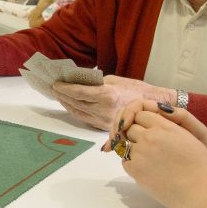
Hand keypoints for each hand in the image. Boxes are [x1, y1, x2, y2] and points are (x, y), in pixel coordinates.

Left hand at [52, 74, 172, 130]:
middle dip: (62, 95)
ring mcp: (104, 120)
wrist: (152, 105)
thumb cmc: (134, 89)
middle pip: (75, 103)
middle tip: (53, 88)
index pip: (78, 92)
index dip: (64, 88)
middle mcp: (104, 110)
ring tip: (59, 95)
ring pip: (78, 112)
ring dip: (66, 104)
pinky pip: (85, 119)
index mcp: (107, 95)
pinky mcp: (104, 127)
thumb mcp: (113, 80)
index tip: (55, 83)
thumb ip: (94, 82)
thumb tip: (75, 81)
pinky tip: (70, 104)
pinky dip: (75, 111)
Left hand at [112, 108, 206, 207]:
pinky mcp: (134, 169)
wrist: (199, 191)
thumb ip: (169, 124)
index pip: (141, 114)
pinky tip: (146, 168)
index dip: (143, 121)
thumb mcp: (187, 136)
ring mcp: (140, 153)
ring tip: (148, 158)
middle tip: (147, 145)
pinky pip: (125, 160)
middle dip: (136, 134)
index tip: (148, 129)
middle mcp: (150, 137)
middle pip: (130, 127)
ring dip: (133, 148)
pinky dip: (132, 162)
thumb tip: (155, 114)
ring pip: (125, 143)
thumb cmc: (199, 164)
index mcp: (165, 127)